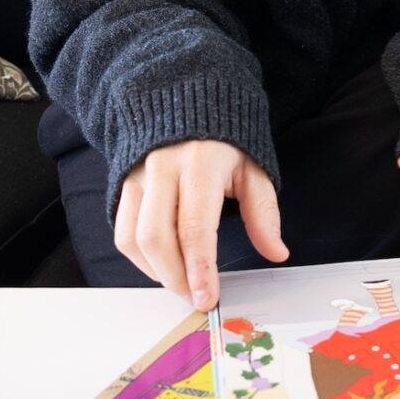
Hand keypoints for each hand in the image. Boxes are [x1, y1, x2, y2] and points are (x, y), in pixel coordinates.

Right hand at [115, 140, 286, 310]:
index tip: (208, 297)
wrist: (188, 101)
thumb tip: (277, 252)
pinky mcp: (123, 183)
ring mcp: (138, 174)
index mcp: (201, 163)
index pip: (195, 227)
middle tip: (195, 296)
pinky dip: (139, 257)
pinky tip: (163, 264)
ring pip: (133, 238)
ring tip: (181, 282)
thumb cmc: (226, 142)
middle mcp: (163, 167)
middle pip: (156, 237)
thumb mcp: (254, 170)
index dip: (200, 269)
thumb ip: (264, 213)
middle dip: (175, 277)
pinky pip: (122, 231)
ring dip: (155, 271)